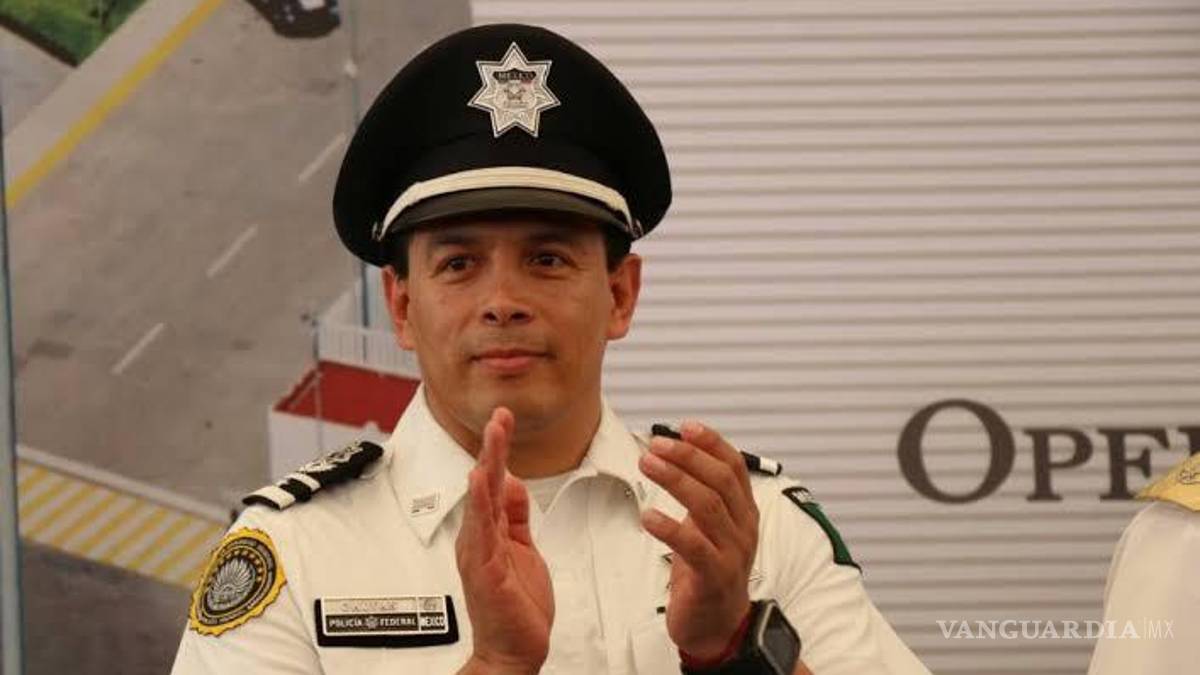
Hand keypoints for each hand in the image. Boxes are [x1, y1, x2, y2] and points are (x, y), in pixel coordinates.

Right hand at [455, 407, 553, 674]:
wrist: (514, 652)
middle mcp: (479, 538)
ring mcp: (479, 553)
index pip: (493, 482)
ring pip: (482, 499)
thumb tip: (512, 483)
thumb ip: (515, 517)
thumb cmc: (516, 608)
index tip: (504, 420)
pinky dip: (480, 504)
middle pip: (484, 483)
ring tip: (494, 435)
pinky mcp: (485, 569)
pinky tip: (481, 482)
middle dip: (493, 447)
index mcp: (489, 532)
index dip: (499, 450)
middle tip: (500, 415)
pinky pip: (483, 531)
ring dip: (488, 464)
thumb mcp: (523, 549)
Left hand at [638, 421, 757, 659]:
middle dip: (688, 457)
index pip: (734, 467)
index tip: (686, 427)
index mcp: (744, 512)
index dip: (711, 444)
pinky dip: (671, 528)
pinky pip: (695, 548)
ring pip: (708, 507)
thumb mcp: (711, 528)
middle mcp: (743, 528)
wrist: (719, 627)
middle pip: (720, 481)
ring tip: (648, 465)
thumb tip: (678, 455)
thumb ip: (703, 496)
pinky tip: (648, 516)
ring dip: (676, 481)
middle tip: (656, 446)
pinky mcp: (714, 578)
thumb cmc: (710, 573)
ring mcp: (732, 553)